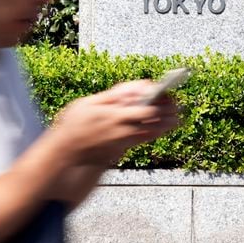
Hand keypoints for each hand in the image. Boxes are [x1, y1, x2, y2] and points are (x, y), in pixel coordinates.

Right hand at [50, 80, 179, 166]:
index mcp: (115, 116)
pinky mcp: (123, 149)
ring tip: (177, 116)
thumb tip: (136, 87)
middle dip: (169, 112)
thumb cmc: (74, 125)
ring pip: (153, 132)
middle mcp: (123, 130)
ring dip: (167, 123)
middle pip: (155, 121)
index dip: (161, 101)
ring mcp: (124, 142)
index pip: (148, 109)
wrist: (65, 155)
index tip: (168, 93)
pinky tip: (164, 127)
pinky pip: (145, 140)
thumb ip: (114, 95)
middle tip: (178, 104)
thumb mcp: (88, 103)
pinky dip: (157, 132)